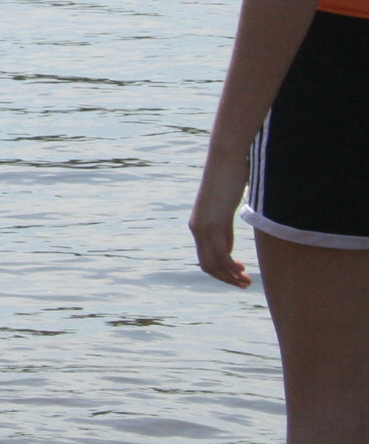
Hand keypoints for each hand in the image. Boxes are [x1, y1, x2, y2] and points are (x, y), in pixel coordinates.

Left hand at [190, 150, 253, 287]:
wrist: (224, 159)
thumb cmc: (229, 175)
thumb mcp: (227, 201)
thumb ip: (228, 215)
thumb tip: (236, 219)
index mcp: (199, 223)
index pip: (205, 256)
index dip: (221, 270)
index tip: (238, 273)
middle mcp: (197, 228)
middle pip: (207, 264)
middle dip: (225, 278)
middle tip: (243, 284)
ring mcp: (203, 227)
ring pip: (213, 263)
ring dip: (229, 277)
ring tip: (245, 283)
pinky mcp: (213, 223)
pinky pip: (220, 255)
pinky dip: (231, 268)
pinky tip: (242, 272)